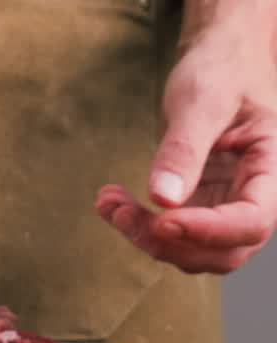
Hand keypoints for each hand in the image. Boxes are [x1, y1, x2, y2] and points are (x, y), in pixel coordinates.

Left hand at [96, 7, 276, 273]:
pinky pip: (170, 234)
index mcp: (272, 168)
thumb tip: (162, 198)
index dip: (209, 231)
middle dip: (168, 243)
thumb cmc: (220, 72)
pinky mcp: (199, 207)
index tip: (163, 221)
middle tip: (120, 212)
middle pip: (222, 250)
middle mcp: (255, 196)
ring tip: (108, 203)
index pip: (252, 221)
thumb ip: (184, 148)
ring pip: (193, 251)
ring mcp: (227, 205)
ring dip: (145, 237)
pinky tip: (110, 202)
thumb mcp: (202, 100)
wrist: (218, 65)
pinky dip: (137, 226)